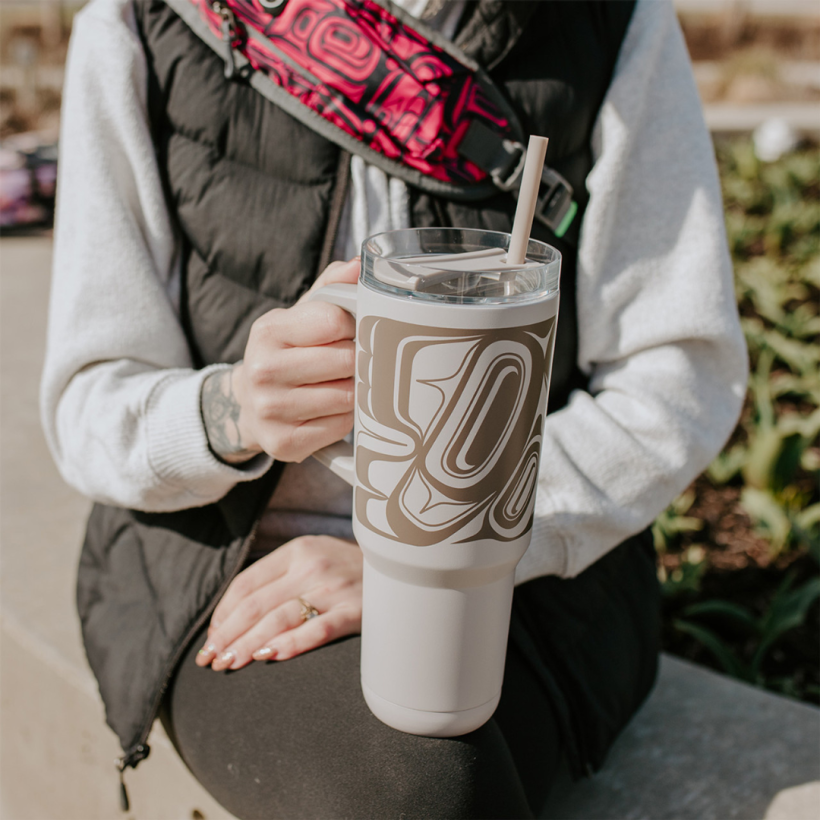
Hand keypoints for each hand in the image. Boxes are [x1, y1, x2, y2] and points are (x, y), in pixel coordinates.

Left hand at [195, 535, 362, 669]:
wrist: (403, 567)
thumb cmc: (349, 568)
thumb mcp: (314, 558)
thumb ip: (280, 578)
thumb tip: (235, 616)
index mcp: (298, 550)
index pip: (247, 583)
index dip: (223, 613)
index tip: (211, 638)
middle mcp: (313, 566)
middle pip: (257, 604)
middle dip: (228, 634)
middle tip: (210, 660)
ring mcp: (335, 589)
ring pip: (280, 618)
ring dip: (248, 644)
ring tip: (229, 664)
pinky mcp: (356, 611)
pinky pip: (318, 630)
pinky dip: (292, 644)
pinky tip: (270, 657)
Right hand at [200, 258, 358, 463]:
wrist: (249, 404)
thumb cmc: (286, 354)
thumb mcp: (299, 316)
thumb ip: (330, 288)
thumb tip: (357, 264)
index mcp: (269, 331)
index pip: (335, 321)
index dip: (355, 326)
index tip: (354, 332)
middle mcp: (263, 370)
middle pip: (345, 361)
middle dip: (359, 361)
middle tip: (354, 362)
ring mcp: (271, 411)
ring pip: (347, 397)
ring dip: (356, 391)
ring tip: (343, 385)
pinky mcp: (284, 444)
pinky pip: (341, 427)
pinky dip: (347, 419)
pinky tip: (334, 410)